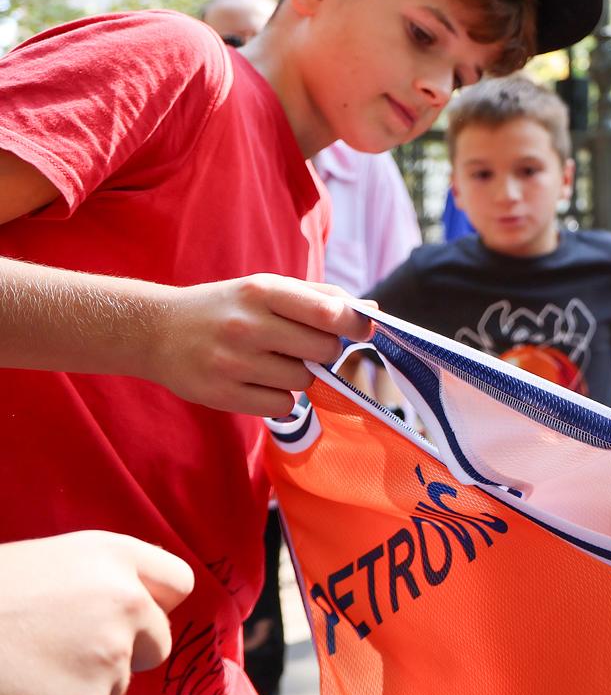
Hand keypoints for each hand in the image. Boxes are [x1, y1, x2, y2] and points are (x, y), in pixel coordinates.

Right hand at [0, 532, 194, 694]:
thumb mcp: (39, 565)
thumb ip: (95, 582)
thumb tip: (131, 608)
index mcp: (110, 556)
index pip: (176, 582)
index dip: (153, 604)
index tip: (134, 616)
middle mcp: (125, 602)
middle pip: (158, 642)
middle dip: (125, 654)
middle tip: (64, 654)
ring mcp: (110, 659)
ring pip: (117, 687)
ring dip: (82, 688)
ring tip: (23, 672)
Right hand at [146, 274, 372, 415]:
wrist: (155, 331)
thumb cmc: (225, 308)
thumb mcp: (265, 288)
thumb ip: (319, 297)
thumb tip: (372, 311)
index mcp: (262, 291)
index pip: (327, 312)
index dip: (354, 324)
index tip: (362, 329)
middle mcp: (247, 325)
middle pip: (323, 350)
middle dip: (322, 350)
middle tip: (301, 345)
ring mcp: (232, 362)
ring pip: (304, 380)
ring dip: (299, 375)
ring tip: (270, 361)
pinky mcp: (222, 394)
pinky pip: (282, 406)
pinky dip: (279, 398)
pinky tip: (256, 381)